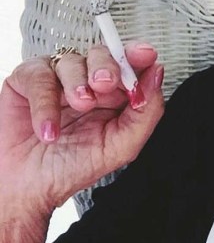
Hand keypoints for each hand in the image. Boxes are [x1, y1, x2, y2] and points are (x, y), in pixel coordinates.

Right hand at [0, 43, 164, 215]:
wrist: (30, 188)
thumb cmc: (73, 167)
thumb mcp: (121, 146)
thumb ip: (146, 113)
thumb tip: (156, 75)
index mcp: (116, 95)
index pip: (131, 64)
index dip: (138, 55)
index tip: (146, 55)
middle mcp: (88, 82)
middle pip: (103, 54)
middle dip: (107, 66)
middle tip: (104, 84)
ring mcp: (58, 79)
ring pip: (72, 61)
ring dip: (77, 84)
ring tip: (78, 108)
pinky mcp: (27, 81)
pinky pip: (39, 75)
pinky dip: (45, 102)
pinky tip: (49, 129)